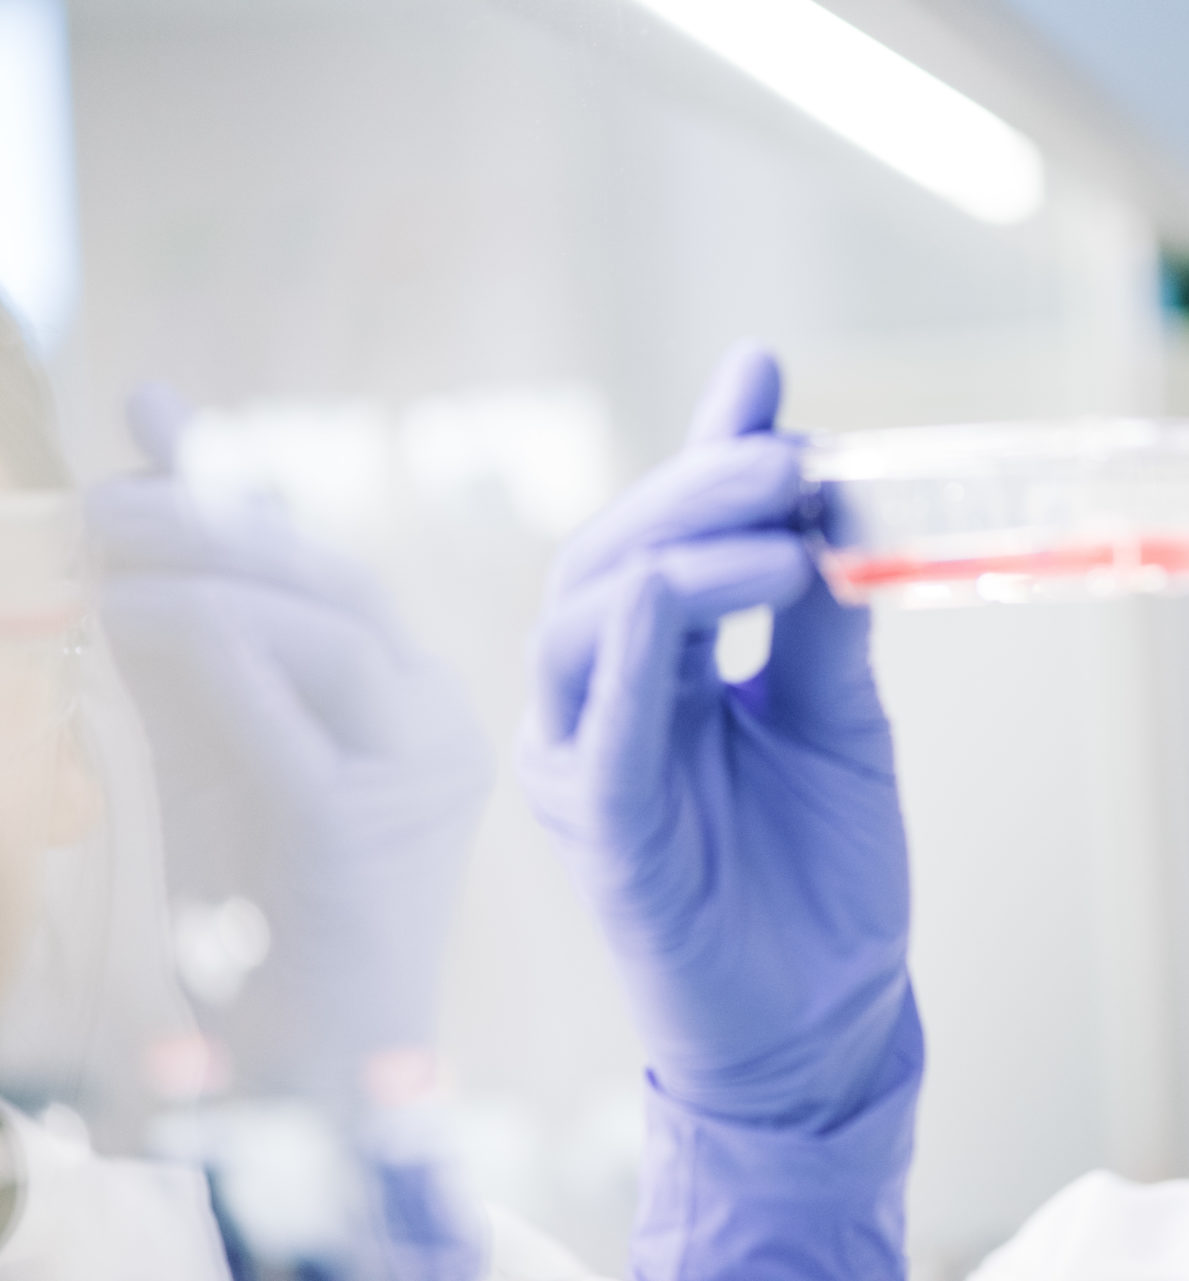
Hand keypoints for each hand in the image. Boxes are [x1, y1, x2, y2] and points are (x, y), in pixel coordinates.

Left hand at [88, 385, 490, 1098]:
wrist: (311, 1070)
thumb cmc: (256, 924)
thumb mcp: (217, 757)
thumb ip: (191, 645)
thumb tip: (127, 527)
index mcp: (416, 705)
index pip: (325, 568)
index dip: (232, 485)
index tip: (143, 408)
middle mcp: (437, 724)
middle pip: (334, 580)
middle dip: (212, 516)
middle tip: (100, 498)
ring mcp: (418, 770)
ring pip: (320, 625)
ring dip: (198, 571)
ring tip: (99, 554)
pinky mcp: (369, 827)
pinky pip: (282, 705)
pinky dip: (204, 643)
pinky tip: (129, 616)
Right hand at [518, 345, 915, 1131]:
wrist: (826, 1017)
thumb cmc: (822, 872)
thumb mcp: (836, 716)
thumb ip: (819, 614)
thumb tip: (832, 495)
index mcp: (658, 669)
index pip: (671, 538)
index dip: (708, 451)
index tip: (763, 373)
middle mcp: (603, 702)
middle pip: (618, 558)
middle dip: (699, 487)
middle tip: (787, 449)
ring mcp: (587, 760)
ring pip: (593, 616)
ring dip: (682, 546)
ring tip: (782, 516)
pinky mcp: (598, 826)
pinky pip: (602, 720)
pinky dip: (646, 639)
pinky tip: (706, 588)